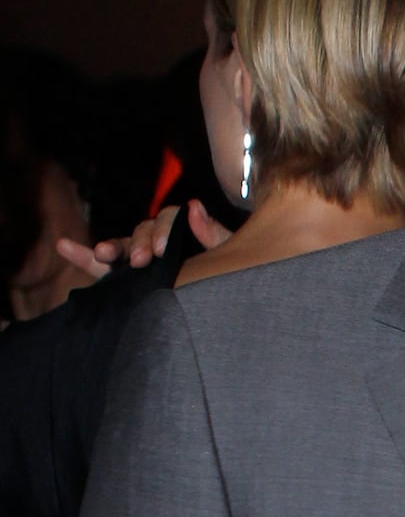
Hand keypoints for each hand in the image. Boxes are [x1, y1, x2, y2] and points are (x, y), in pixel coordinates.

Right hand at [56, 198, 228, 277]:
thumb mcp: (227, 258)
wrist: (222, 311)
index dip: (164, 230)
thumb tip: (194, 205)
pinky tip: (64, 246)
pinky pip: (101, 268)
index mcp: (185, 233)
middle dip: (138, 244)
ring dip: (110, 248)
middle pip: (143, 231)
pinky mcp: (126, 279)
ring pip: (122, 247)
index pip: (169, 219)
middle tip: (140, 261)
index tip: (161, 250)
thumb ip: (215, 235)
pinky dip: (81, 256)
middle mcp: (159, 242)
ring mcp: (140, 260)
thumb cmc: (228, 279)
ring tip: (101, 254)